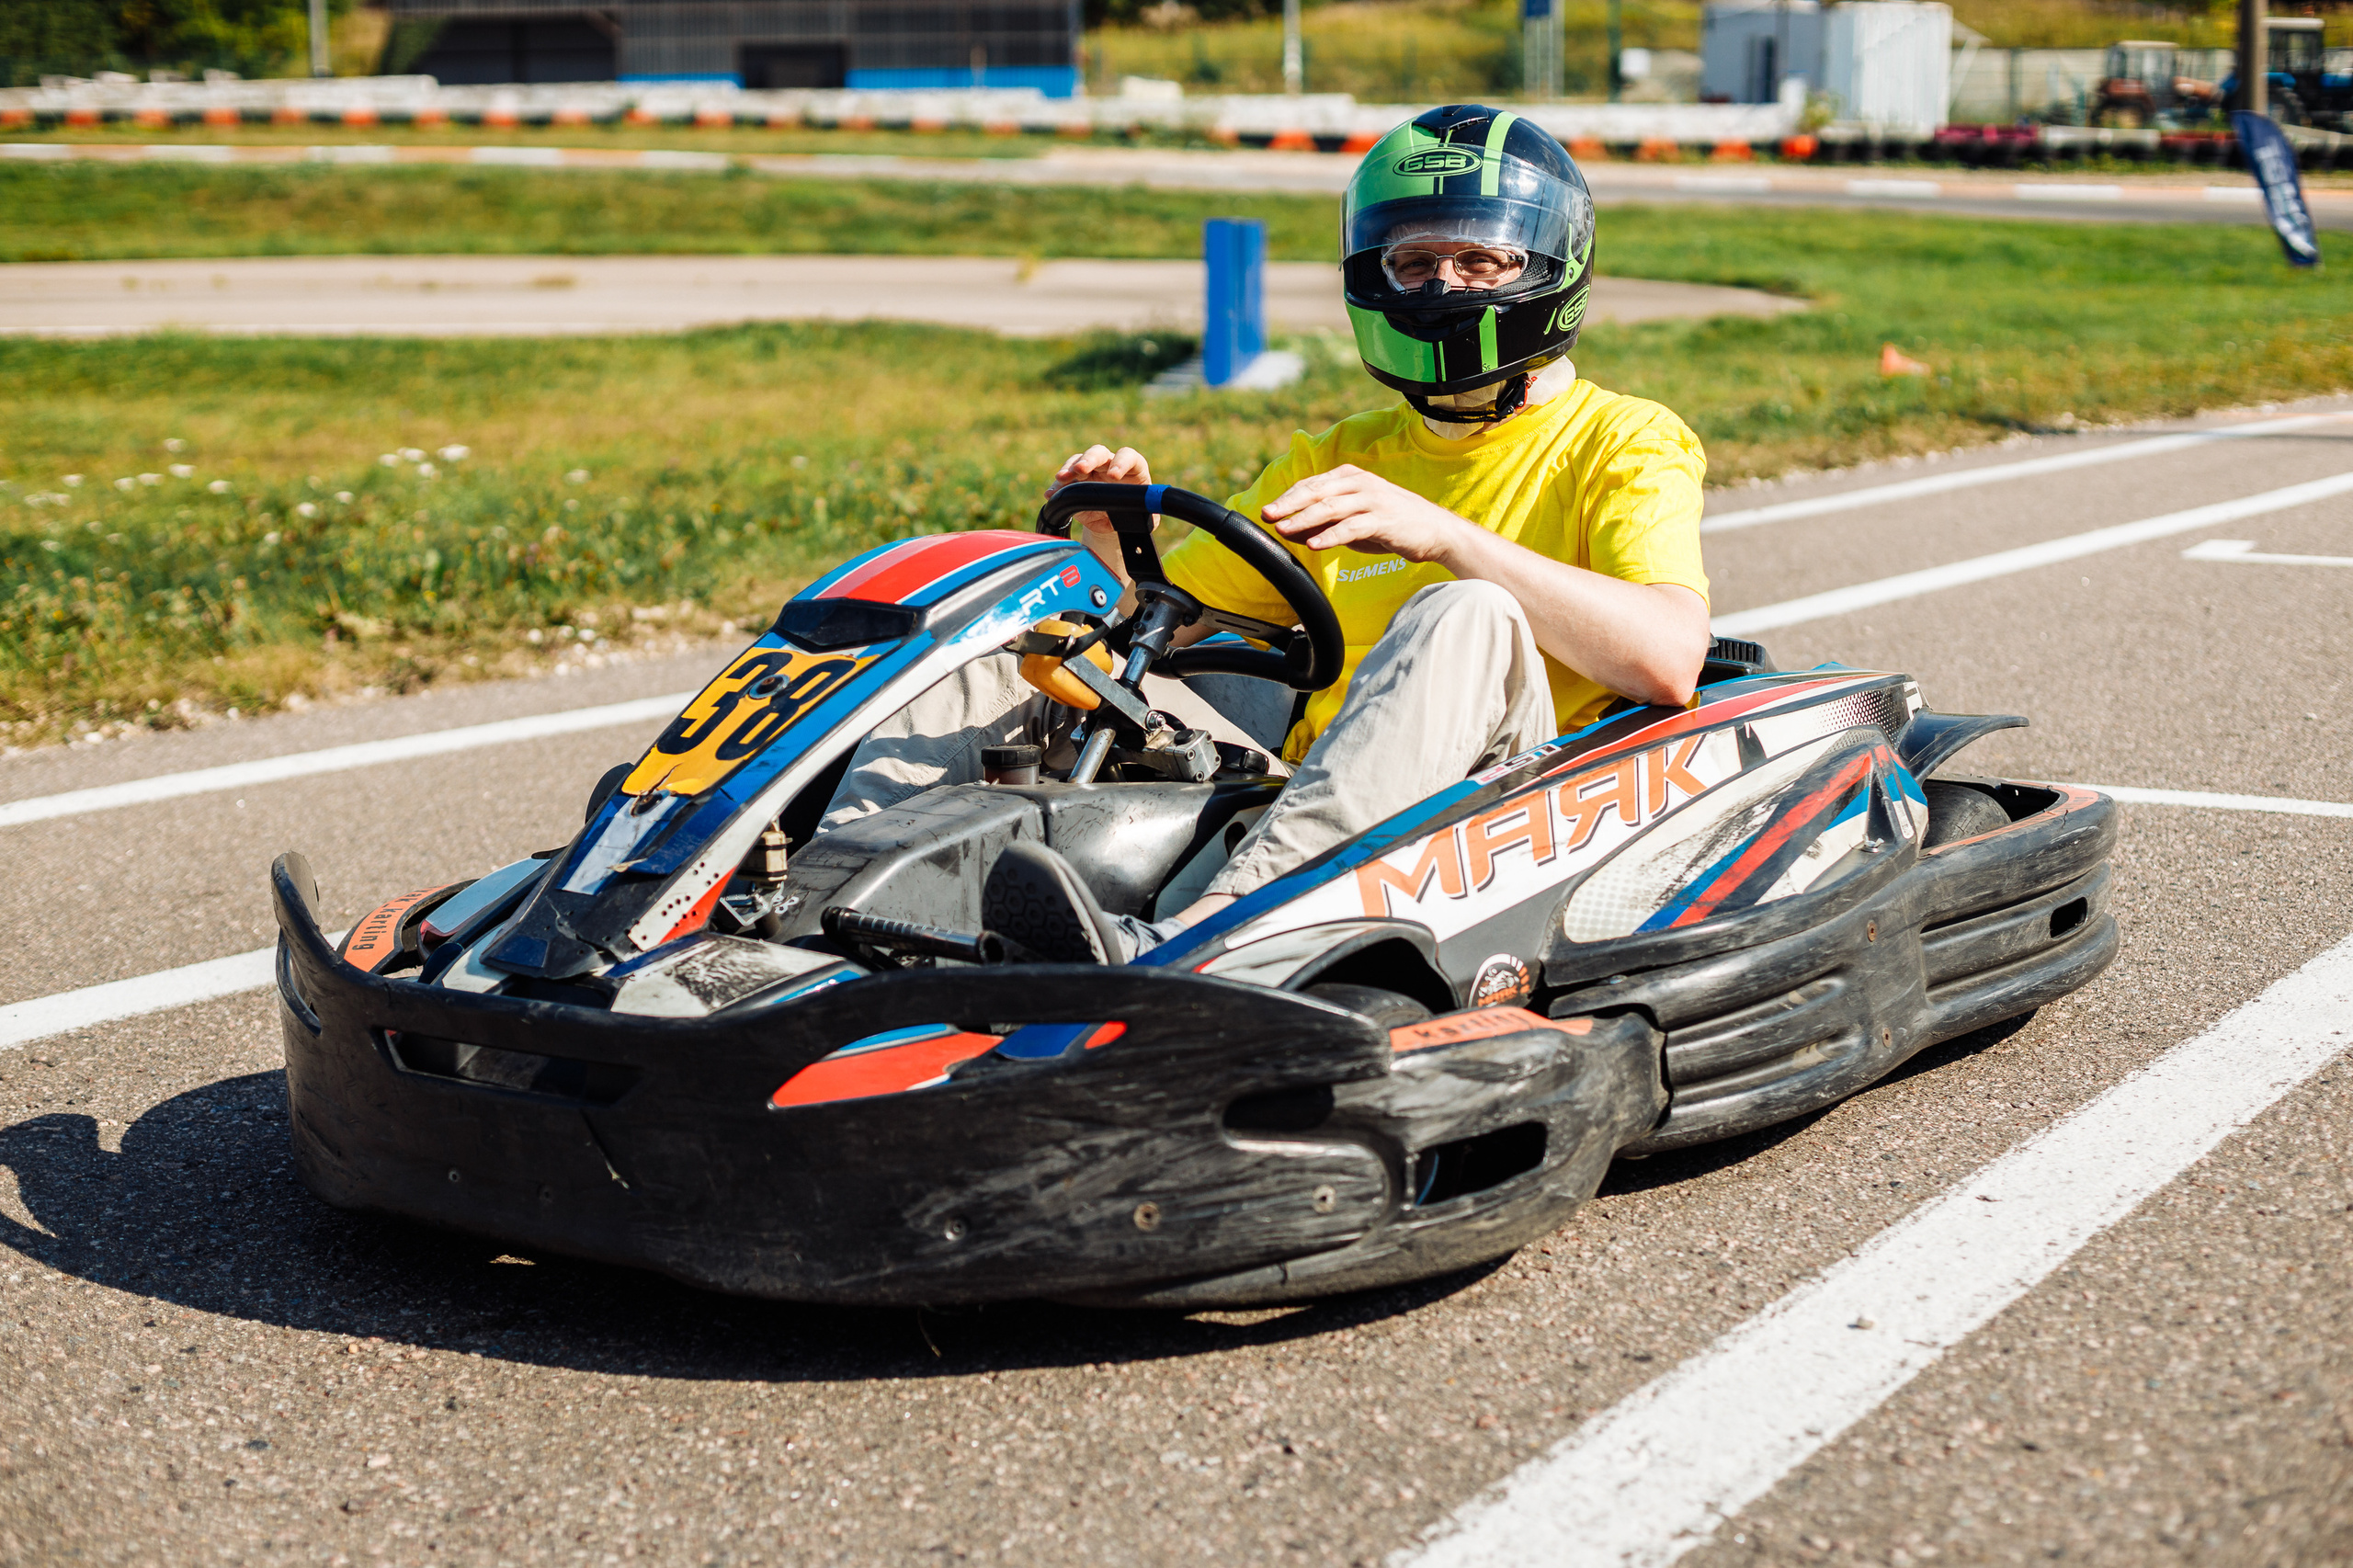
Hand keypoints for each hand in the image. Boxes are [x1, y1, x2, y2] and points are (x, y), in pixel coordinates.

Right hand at [1047, 445, 1152, 542]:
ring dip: (1069, 468)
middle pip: (1098, 453)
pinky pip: (1064, 481)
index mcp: (1132, 468)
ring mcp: (1091, 470)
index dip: (1121, 463)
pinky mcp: (1075, 481)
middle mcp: (1110, 464)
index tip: (1114, 476)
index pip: (1128, 456)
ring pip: (1077, 461)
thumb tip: (1134, 514)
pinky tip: (1051, 495)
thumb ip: (1140, 513)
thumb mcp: (1143, 517)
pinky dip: (1056, 488)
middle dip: (1089, 459)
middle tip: (1081, 470)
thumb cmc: (1135, 515)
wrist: (1117, 522)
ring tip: (1061, 479)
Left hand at [1259, 465, 1473, 564]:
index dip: (1287, 497)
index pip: (1311, 485)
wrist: (1435, 530)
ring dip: (1304, 519)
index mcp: (1350, 477)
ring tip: (1283, 530)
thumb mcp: (1353, 521)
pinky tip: (1314, 543)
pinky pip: (1351, 527)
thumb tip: (1287, 530)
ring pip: (1331, 507)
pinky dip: (1330, 535)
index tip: (1266, 511)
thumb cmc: (1391, 524)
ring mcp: (1373, 500)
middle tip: (1267, 516)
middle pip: (1317, 491)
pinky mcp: (1383, 520)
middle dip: (1289, 504)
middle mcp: (1360, 483)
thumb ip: (1322, 522)